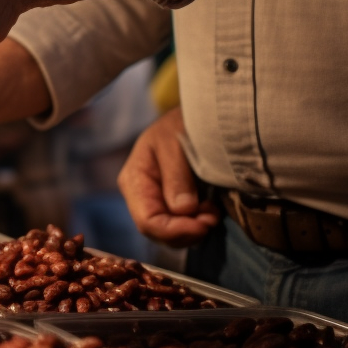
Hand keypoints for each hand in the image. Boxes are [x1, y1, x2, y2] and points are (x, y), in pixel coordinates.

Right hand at [117, 107, 219, 247]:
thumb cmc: (181, 122)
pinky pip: (180, 225)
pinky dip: (197, 224)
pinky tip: (210, 210)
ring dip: (194, 230)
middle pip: (157, 232)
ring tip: (213, 213)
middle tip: (213, 218)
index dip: (174, 230)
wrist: (196, 113)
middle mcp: (141, 195)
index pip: (148, 221)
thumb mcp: (175, 143)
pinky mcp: (172, 203)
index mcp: (135, 180)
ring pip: (170, 233)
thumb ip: (177, 176)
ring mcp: (156, 200)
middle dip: (186, 231)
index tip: (203, 225)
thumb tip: (183, 210)